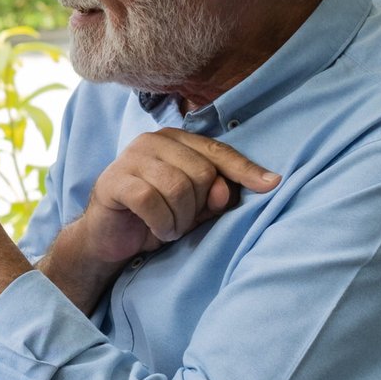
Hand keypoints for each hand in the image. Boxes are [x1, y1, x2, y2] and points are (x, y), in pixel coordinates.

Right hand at [71, 129, 279, 264]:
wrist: (108, 238)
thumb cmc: (154, 217)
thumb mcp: (193, 208)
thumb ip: (215, 197)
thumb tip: (229, 191)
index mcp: (175, 141)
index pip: (217, 152)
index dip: (245, 169)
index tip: (272, 184)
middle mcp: (153, 141)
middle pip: (201, 173)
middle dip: (198, 207)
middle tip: (182, 223)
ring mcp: (130, 158)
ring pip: (177, 187)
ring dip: (179, 219)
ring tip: (169, 228)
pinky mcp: (113, 180)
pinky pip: (151, 200)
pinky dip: (160, 223)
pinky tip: (155, 230)